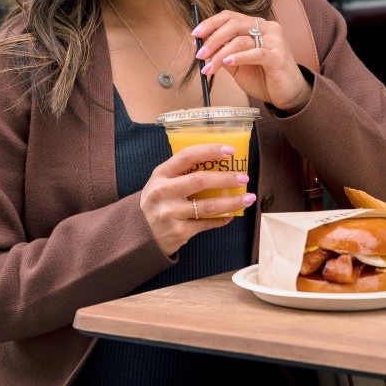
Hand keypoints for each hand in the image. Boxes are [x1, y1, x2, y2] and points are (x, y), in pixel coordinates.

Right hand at [139, 143, 253, 254]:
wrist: (137, 234)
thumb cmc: (157, 202)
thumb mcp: (161, 182)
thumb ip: (182, 173)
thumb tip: (219, 165)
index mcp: (161, 174)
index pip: (188, 156)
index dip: (211, 151)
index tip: (230, 151)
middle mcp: (164, 192)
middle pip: (201, 181)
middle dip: (227, 178)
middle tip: (244, 178)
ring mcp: (170, 213)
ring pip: (209, 206)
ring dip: (232, 202)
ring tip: (248, 198)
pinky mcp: (178, 232)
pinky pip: (206, 224)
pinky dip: (221, 220)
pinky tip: (231, 216)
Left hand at [192, 10, 311, 111]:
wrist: (288, 94)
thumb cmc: (264, 78)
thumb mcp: (239, 63)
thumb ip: (224, 52)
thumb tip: (202, 46)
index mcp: (257, 26)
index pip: (231, 16)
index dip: (211, 23)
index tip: (195, 34)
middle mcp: (267, 28)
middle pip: (234, 24)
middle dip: (212, 39)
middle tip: (199, 54)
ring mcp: (275, 40)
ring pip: (241, 40)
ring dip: (220, 54)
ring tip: (208, 68)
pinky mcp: (278, 56)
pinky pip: (255, 53)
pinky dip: (238, 57)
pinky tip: (226, 63)